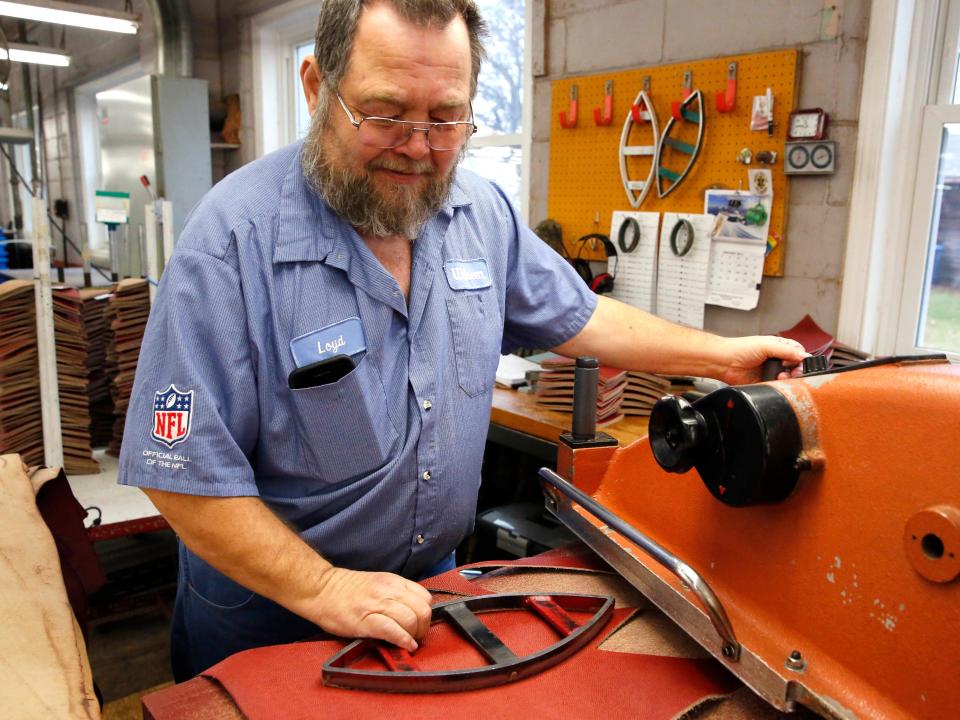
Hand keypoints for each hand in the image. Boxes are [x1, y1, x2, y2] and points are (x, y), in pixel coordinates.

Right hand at [311, 567, 433, 651]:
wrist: (321, 589)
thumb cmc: (346, 589)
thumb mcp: (378, 583)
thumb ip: (396, 594)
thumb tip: (412, 612)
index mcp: (393, 581)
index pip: (424, 597)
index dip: (426, 614)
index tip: (420, 623)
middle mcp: (389, 590)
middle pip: (422, 610)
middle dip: (423, 627)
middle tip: (416, 635)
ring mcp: (377, 604)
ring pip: (411, 620)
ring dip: (414, 636)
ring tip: (409, 641)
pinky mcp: (366, 620)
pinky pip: (393, 631)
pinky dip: (403, 640)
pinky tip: (405, 645)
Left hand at [717, 336, 807, 384]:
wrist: (724, 362)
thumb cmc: (740, 349)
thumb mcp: (766, 345)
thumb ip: (786, 350)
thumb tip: (803, 356)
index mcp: (778, 346)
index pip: (798, 352)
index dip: (801, 358)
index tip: (797, 362)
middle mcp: (776, 358)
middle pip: (795, 366)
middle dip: (796, 370)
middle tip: (792, 372)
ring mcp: (771, 371)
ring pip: (788, 378)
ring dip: (788, 378)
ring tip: (781, 376)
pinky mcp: (765, 382)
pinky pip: (778, 386)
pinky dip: (780, 386)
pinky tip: (775, 382)